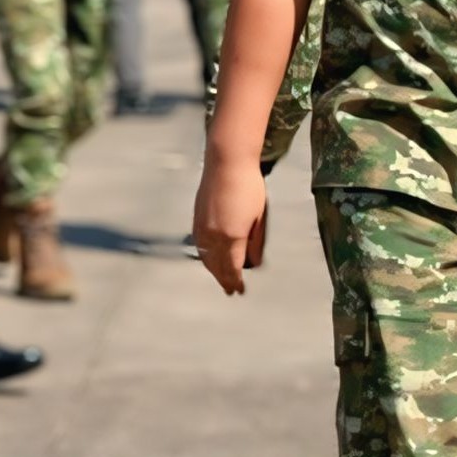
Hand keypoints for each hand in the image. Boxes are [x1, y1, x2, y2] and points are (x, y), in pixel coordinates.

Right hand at [193, 152, 269, 293]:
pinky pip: (199, 246)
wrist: (226, 164)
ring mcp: (202, 228)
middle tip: (231, 292)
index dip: (237, 282)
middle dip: (224, 281)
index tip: (241, 291)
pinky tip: (209, 260)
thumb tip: (254, 263)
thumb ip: (256, 242)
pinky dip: (205, 258)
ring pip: (206, 258)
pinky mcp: (196, 220)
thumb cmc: (249, 187)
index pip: (233, 268)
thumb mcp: (260, 217)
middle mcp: (214, 236)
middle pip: (217, 267)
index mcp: (232, 237)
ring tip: (221, 280)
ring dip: (213, 272)